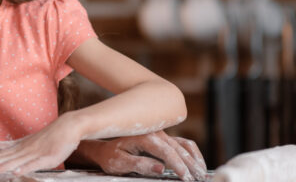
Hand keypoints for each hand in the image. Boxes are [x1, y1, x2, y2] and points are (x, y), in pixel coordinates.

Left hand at [0, 116, 79, 175]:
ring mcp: (36, 153)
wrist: (67, 127)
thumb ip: (7, 145)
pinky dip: (25, 168)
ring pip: (18, 161)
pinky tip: (16, 172)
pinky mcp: (47, 158)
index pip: (2, 154)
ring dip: (5, 166)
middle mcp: (25, 150)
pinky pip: (34, 164)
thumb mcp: (25, 142)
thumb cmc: (47, 137)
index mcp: (20, 147)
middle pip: (7, 158)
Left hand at [87, 131, 205, 180]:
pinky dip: (193, 153)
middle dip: (191, 165)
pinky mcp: (165, 138)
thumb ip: (140, 165)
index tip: (186, 178)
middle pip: (178, 148)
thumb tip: (160, 168)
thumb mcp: (120, 163)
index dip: (178, 165)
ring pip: (184, 145)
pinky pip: (183, 143)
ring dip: (195, 159)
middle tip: (200, 179)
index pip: (167, 151)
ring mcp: (161, 134)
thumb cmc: (112, 157)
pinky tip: (199, 164)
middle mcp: (155, 133)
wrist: (107, 149)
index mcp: (144, 137)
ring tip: (203, 174)